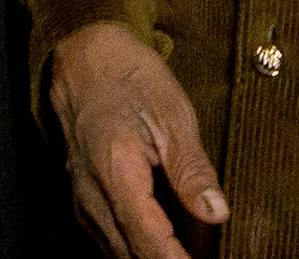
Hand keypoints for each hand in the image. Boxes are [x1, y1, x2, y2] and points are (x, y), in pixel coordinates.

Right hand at [50, 22, 226, 258]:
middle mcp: (91, 193)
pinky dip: (136, 249)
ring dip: (150, 256)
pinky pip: (109, 240)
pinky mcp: (83, 201)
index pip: (148, 239)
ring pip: (117, 253)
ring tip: (187, 251)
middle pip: (130, 255)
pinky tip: (163, 246)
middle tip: (204, 257)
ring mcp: (82, 200)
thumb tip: (216, 213)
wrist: (82, 59)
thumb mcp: (171, 111)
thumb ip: (191, 168)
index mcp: (115, 169)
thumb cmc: (127, 77)